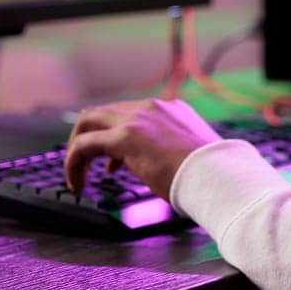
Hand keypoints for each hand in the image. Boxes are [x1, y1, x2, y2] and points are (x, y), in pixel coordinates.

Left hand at [64, 98, 221, 200]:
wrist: (217, 176)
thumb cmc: (209, 173)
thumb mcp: (188, 153)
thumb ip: (169, 149)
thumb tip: (154, 163)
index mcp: (170, 109)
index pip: (128, 113)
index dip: (114, 136)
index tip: (113, 163)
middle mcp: (151, 107)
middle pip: (103, 112)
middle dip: (88, 136)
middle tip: (86, 163)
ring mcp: (138, 118)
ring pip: (89, 121)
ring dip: (78, 147)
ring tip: (78, 175)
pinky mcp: (125, 136)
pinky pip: (85, 144)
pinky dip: (74, 161)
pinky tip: (77, 182)